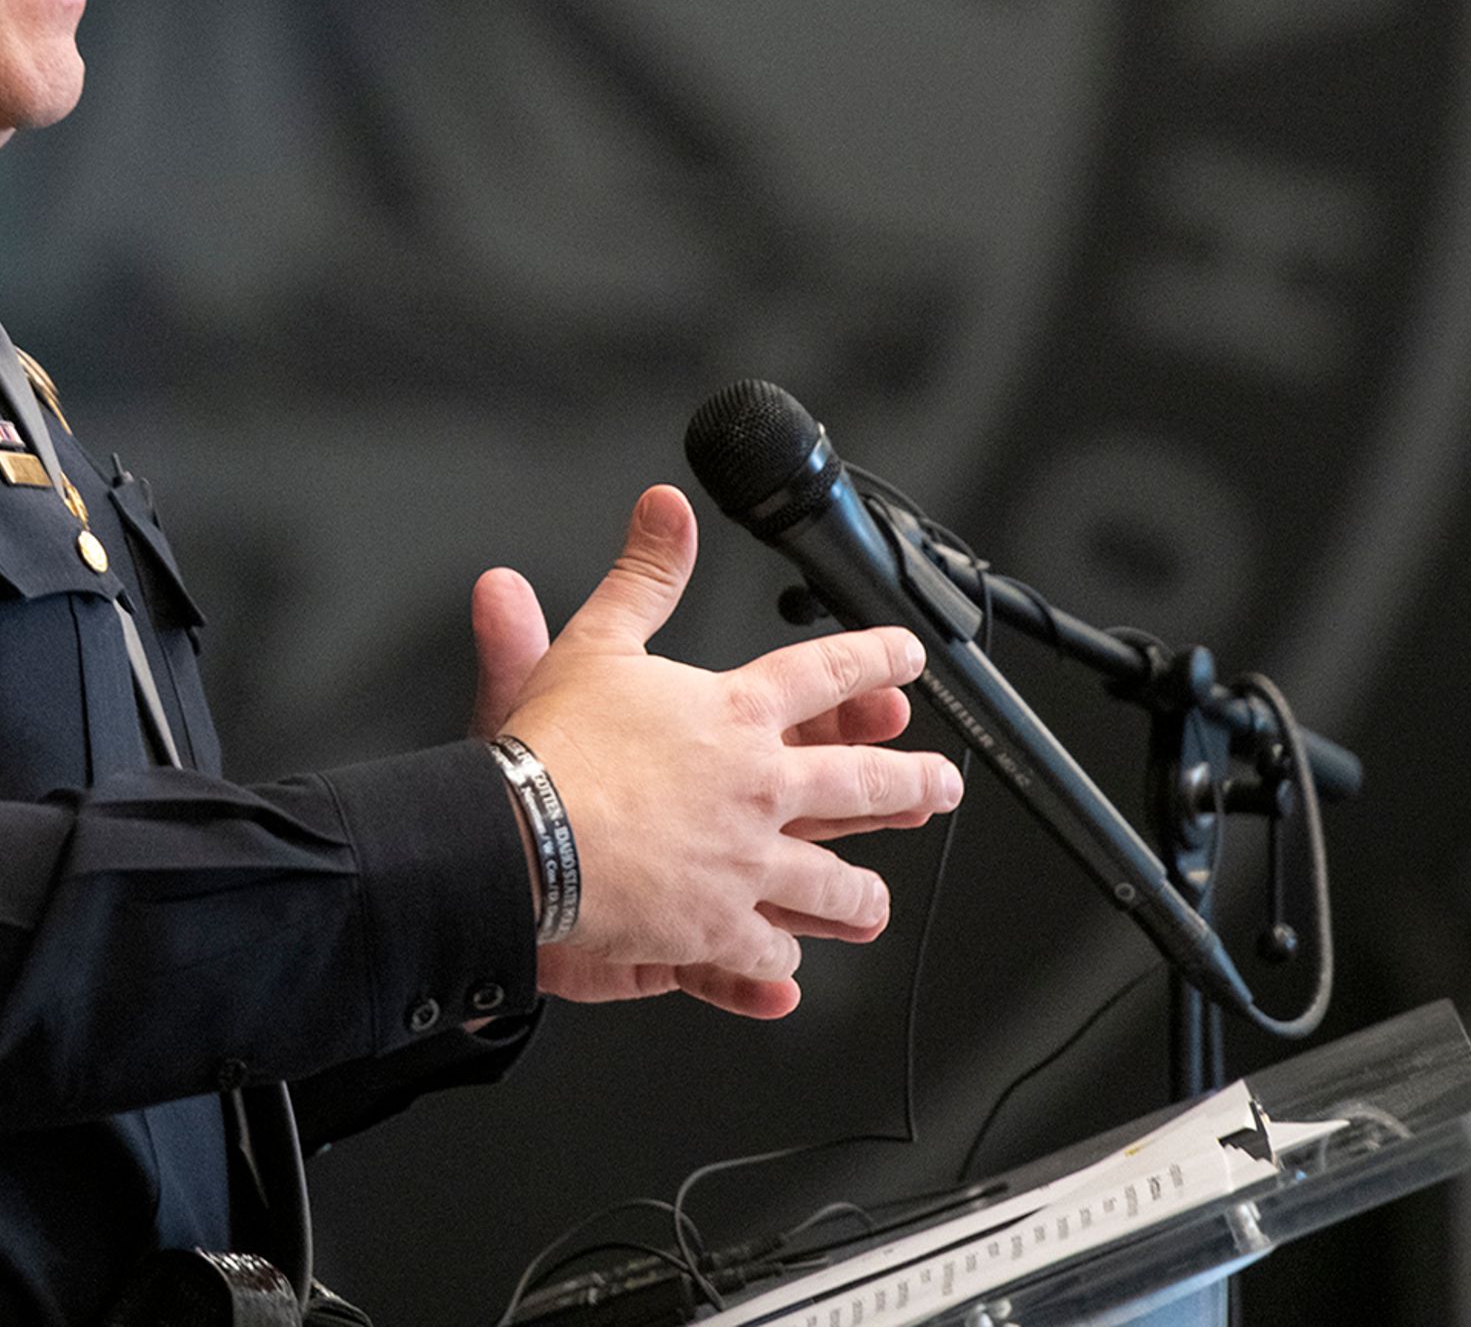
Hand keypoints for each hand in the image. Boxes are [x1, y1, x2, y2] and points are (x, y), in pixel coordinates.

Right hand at [478, 486, 960, 1018]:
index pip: (824, 676)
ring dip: (859, 893)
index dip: (874, 663)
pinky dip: (777, 956)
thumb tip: (666, 509)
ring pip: (833, 883)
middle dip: (914, 784)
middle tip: (944, 786)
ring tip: (874, 900)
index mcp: (735, 716)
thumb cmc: (553, 745)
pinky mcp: (720, 927)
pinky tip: (785, 960)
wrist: (526, 837)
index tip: (906, 660)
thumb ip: (643, 575)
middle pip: (863, 784)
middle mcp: (759, 789)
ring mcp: (748, 863)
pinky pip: (768, 947)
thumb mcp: (596, 640)